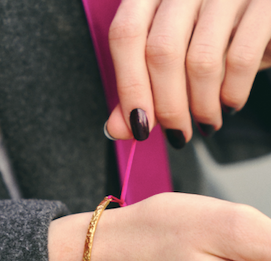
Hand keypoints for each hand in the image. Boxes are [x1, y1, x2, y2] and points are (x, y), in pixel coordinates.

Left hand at [105, 0, 270, 147]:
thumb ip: (141, 90)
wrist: (265, 22)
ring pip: (200, 60)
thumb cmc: (216, 41)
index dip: (129, 86)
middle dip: (167, 106)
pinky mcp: (265, 4)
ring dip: (201, 106)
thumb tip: (117, 130)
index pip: (125, 34)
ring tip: (206, 122)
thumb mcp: (174, 62)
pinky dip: (232, 93)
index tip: (138, 126)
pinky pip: (240, 58)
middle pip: (161, 51)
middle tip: (177, 134)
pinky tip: (230, 104)